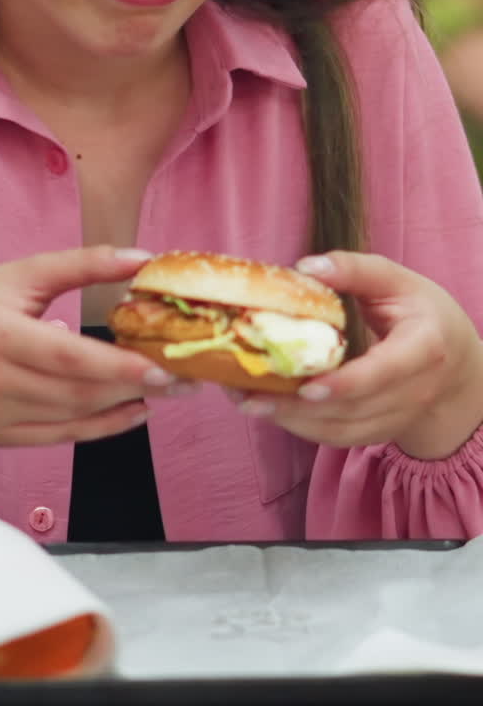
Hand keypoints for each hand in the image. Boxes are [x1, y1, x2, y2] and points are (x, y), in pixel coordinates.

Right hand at [0, 246, 182, 483]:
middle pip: (76, 391)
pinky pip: (61, 437)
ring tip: (163, 389)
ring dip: (124, 405)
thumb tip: (141, 259)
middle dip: (134, 387)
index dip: (117, 365)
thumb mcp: (20, 274)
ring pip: (74, 417)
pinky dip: (102, 428)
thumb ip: (82, 264)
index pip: (67, 357)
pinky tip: (133, 410)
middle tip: (180, 377)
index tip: (160, 365)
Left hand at [232, 251, 482, 458]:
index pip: (384, 373)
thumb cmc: (424, 314)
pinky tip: (271, 411)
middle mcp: (415, 391)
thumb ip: (356, 270)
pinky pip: (340, 439)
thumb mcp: (398, 281)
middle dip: (299, 407)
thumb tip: (306, 266)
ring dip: (293, 421)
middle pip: (354, 409)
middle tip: (250, 395)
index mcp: (424, 348)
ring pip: (343, 431)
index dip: (346, 384)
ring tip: (249, 402)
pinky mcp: (381, 432)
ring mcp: (399, 417)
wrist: (456, 363)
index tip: (306, 385)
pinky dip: (304, 429)